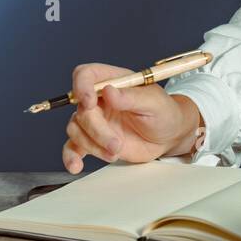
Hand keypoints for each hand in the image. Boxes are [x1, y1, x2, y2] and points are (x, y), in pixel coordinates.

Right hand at [61, 63, 201, 173]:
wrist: (169, 137)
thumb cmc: (165, 113)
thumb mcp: (155, 102)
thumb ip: (132, 97)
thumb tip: (108, 91)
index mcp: (114, 82)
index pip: (86, 75)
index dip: (82, 85)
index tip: (89, 103)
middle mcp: (100, 100)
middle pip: (81, 109)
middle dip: (97, 129)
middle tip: (117, 143)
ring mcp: (96, 120)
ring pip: (76, 129)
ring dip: (92, 144)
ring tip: (116, 152)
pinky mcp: (94, 140)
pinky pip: (73, 146)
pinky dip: (71, 157)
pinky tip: (75, 165)